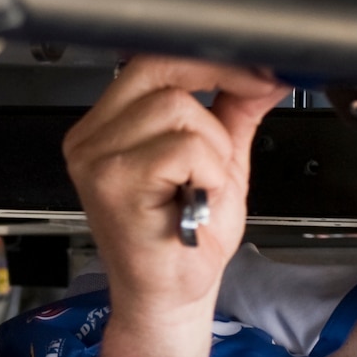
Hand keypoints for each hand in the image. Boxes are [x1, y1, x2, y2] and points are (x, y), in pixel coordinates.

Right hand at [63, 56, 288, 324]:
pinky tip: (195, 198)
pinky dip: (207, 171)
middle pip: (162, 70)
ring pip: (178, 109)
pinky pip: (183, 147)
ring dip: (211, 149)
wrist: (169, 296)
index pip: (153, 60)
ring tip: (200, 186)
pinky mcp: (112, 182)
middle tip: (229, 139)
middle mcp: (91, 138)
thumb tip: (265, 69)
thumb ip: (234, 108)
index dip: (208, 60)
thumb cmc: (184, 240)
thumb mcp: (217, 158)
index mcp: (107, 126)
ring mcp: (96, 159)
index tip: (251, 77)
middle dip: (214, 98)